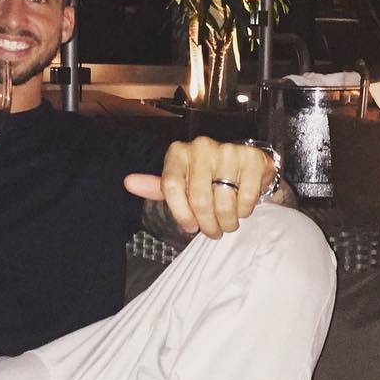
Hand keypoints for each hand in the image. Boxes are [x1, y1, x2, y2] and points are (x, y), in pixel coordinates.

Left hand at [125, 137, 275, 239]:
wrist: (244, 165)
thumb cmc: (206, 178)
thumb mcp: (179, 182)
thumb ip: (156, 187)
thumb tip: (128, 182)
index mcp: (178, 153)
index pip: (171, 187)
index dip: (181, 213)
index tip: (189, 227)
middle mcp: (201, 147)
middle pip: (200, 200)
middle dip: (208, 225)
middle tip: (213, 232)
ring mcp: (227, 151)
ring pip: (224, 203)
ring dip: (227, 222)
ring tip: (228, 223)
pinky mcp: (250, 158)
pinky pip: (245, 198)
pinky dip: (244, 210)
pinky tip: (242, 207)